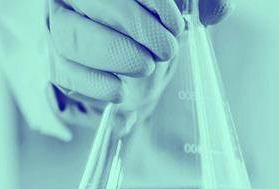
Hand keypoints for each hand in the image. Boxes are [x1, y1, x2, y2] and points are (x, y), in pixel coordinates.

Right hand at [47, 0, 232, 107]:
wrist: (140, 61)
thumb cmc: (157, 25)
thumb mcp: (178, 9)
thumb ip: (201, 1)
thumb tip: (218, 11)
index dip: (151, 2)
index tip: (175, 24)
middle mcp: (71, 0)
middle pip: (89, 2)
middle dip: (136, 26)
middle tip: (166, 49)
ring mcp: (60, 31)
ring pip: (70, 36)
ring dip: (115, 54)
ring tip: (145, 66)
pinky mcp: (61, 66)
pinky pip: (66, 75)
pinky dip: (98, 86)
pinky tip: (122, 90)